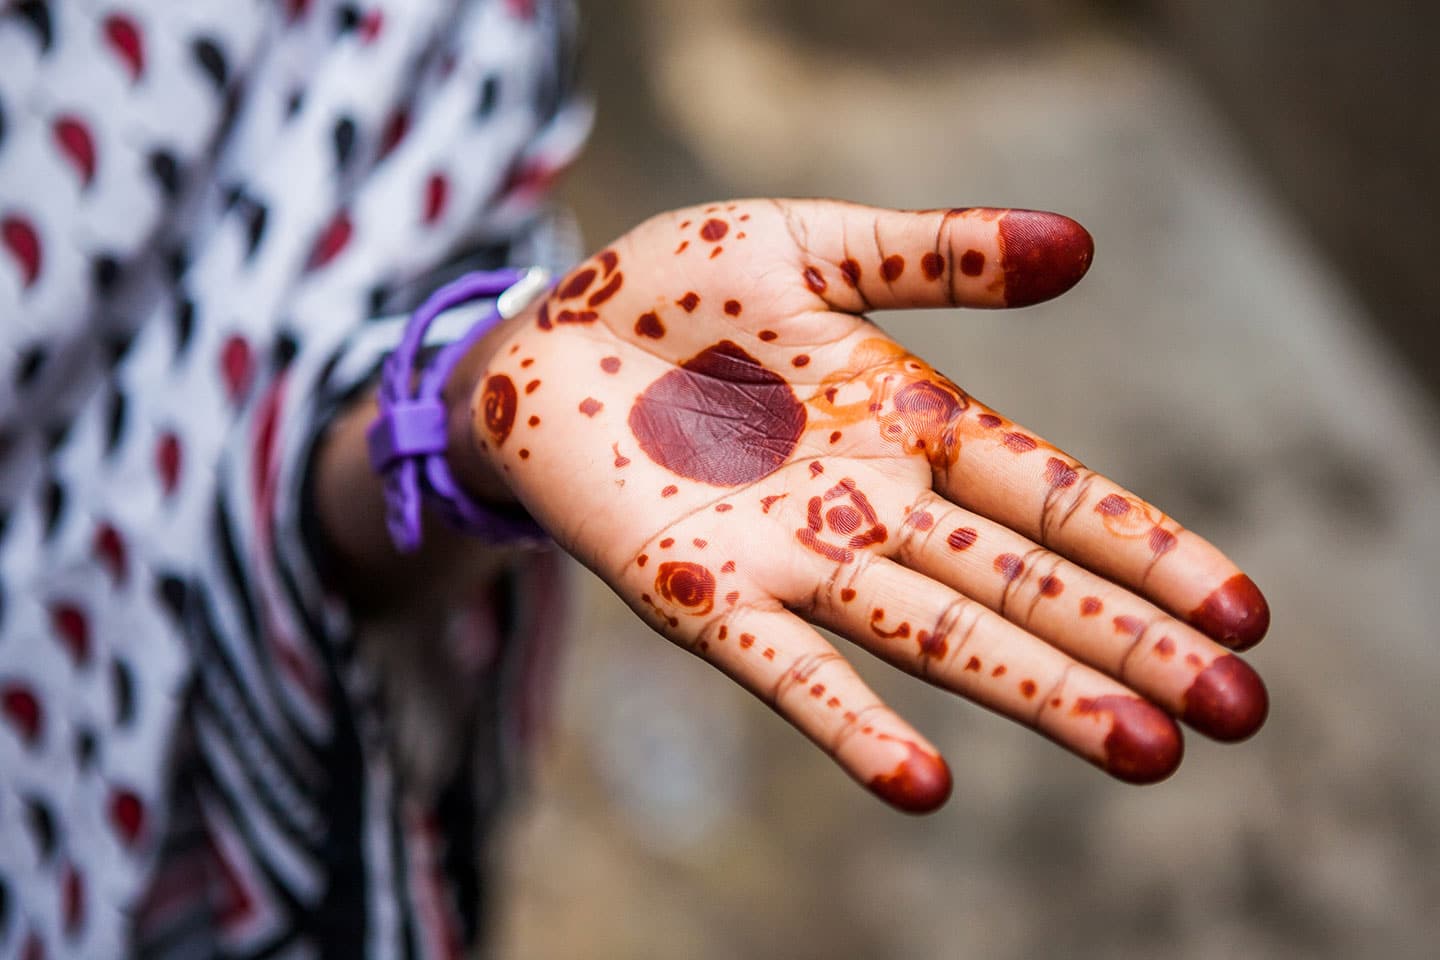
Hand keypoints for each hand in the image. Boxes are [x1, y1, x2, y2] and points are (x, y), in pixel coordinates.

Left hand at [466, 199, 1268, 811]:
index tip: (1244, 610)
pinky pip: (788, 669)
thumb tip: (1081, 246)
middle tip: (1241, 711)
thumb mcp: (811, 250)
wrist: (539, 344)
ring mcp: (792, 559)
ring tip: (1144, 750)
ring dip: (1035, 692)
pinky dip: (851, 723)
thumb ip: (934, 255)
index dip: (1146, 548)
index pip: (1052, 494)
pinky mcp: (702, 595)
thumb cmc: (674, 294)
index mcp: (909, 424)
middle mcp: (870, 508)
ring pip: (936, 633)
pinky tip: (924, 783)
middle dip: (1128, 643)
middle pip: (1020, 583)